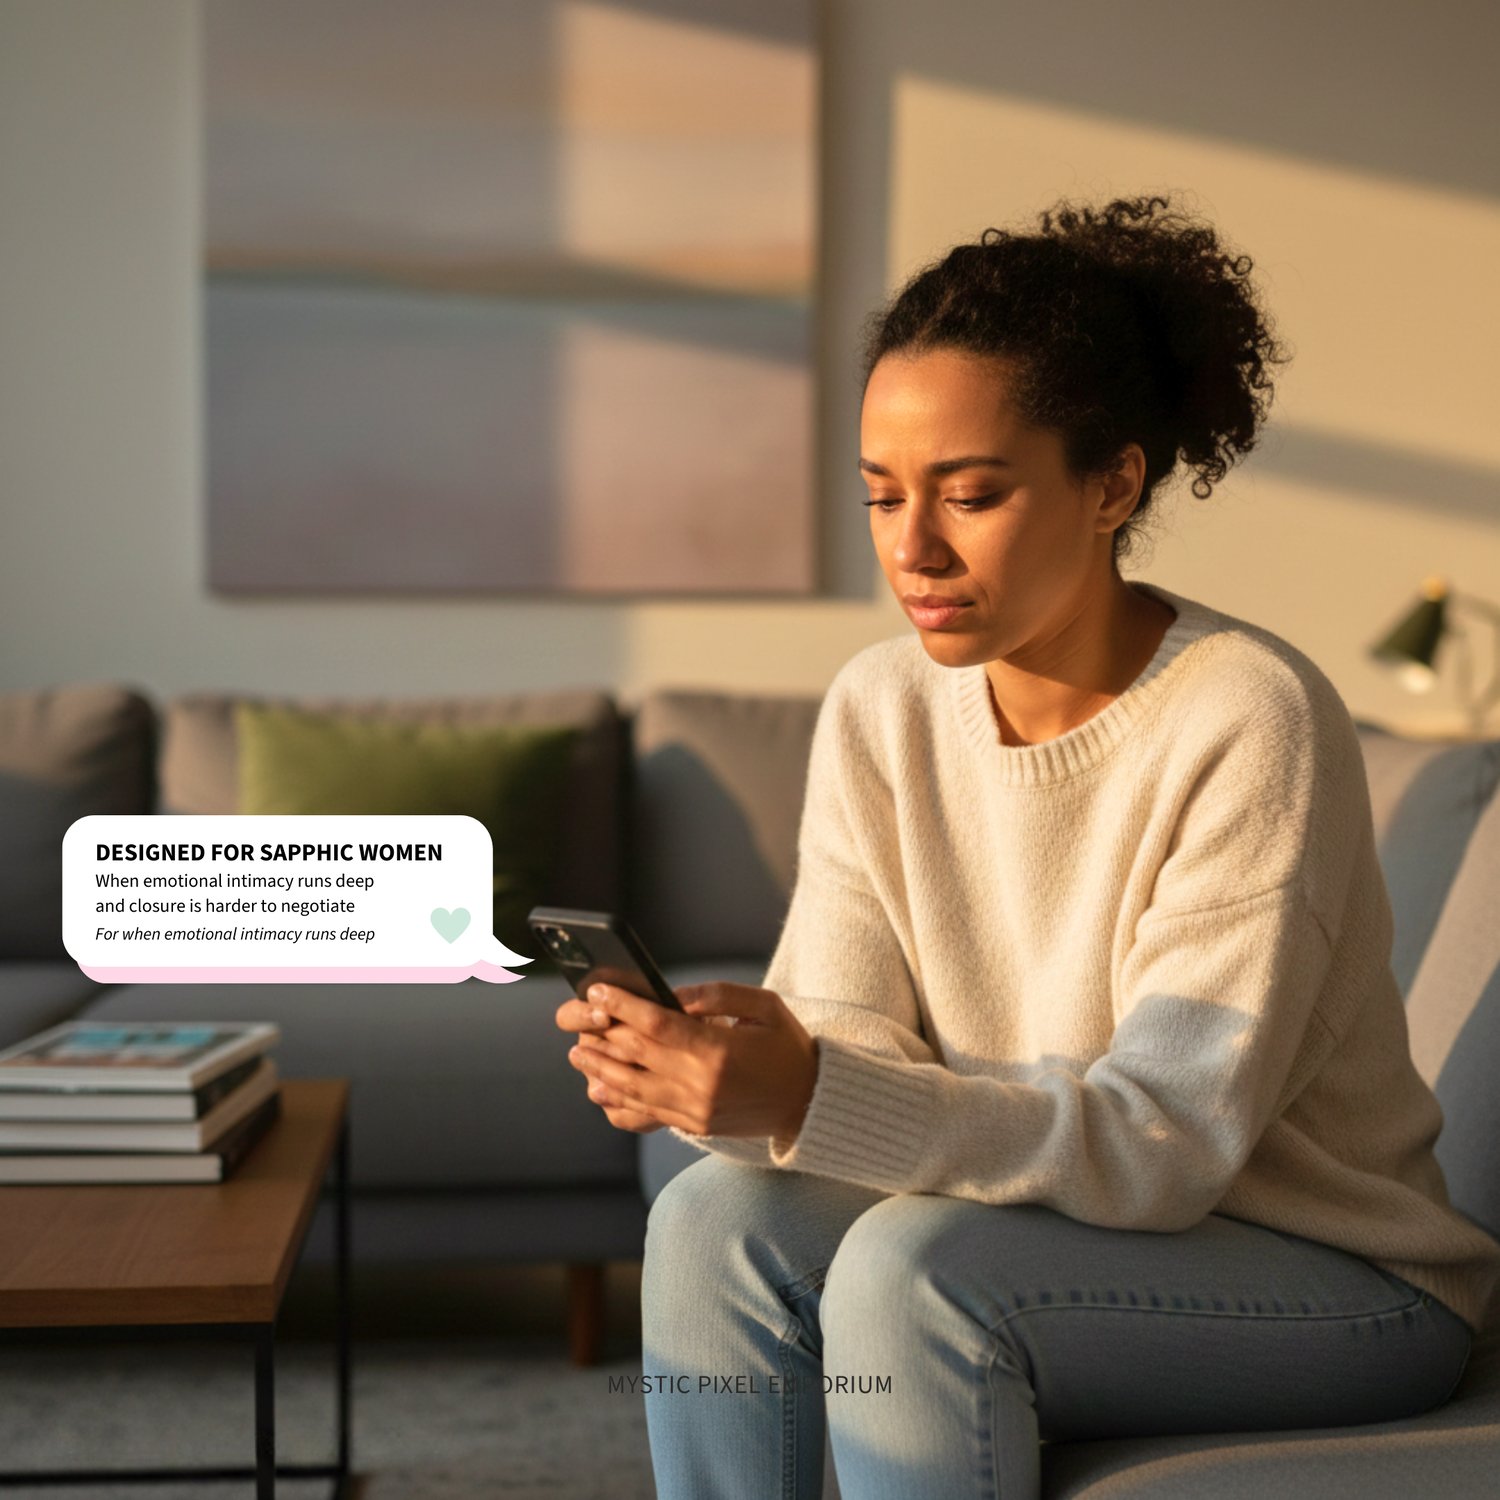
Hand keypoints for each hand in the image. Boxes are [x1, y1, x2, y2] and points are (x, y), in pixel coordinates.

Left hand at [564, 981, 818, 1145]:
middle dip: (602, 1035)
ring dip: (601, 1070)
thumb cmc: (788, 1046)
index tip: (598, 990)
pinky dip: (619, 1103)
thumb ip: (716, 996)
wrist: (810, 1101)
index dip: (622, 1005)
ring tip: (578, 1055)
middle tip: (578, 1018)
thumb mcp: (763, 1006)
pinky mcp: (695, 1126)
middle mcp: (701, 1083)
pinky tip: (600, 1091)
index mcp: (718, 1049)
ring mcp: (696, 1110)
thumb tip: (671, 995)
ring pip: (633, 1088)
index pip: (656, 1024)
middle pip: (637, 1055)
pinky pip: (647, 1115)